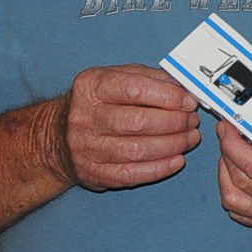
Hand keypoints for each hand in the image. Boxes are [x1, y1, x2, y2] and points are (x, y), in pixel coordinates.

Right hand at [54, 64, 199, 192]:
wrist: (59, 134)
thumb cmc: (99, 102)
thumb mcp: (117, 77)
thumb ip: (151, 78)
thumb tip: (185, 88)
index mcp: (93, 87)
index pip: (135, 90)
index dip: (168, 97)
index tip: (189, 101)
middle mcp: (85, 117)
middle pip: (138, 122)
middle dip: (175, 123)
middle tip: (192, 121)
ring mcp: (86, 148)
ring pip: (137, 150)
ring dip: (172, 145)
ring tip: (190, 138)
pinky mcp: (92, 172)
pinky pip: (130, 174)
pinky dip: (159, 168)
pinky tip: (177, 160)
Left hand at [215, 64, 251, 232]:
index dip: (233, 145)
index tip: (229, 126)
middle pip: (240, 183)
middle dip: (226, 153)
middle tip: (229, 131)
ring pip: (236, 203)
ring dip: (225, 176)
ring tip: (232, 152)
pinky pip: (245, 215)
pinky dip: (235, 194)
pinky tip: (240, 173)